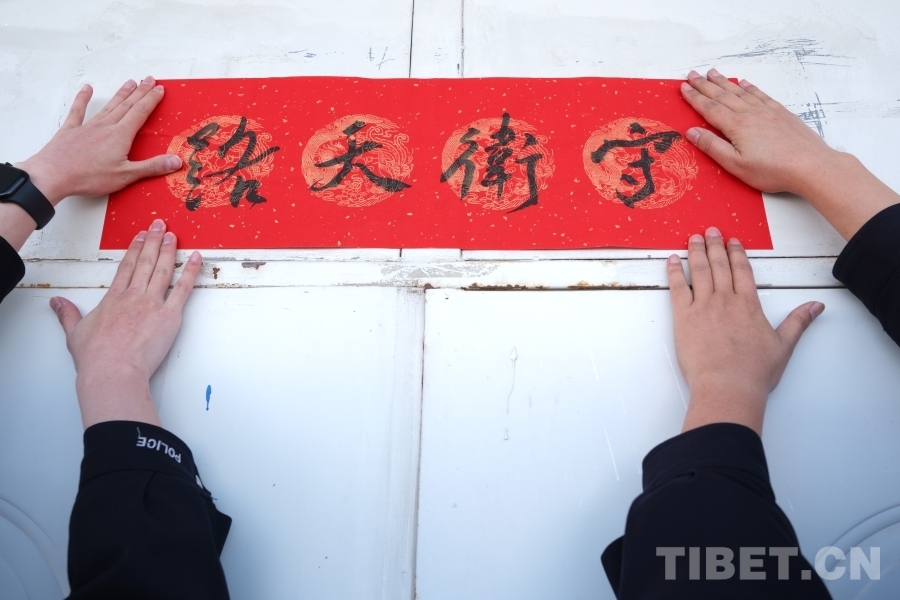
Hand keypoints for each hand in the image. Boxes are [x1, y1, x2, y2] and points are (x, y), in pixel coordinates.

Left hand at [14, 77, 180, 204]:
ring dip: (121, 94)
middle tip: (149, 80)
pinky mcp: (71, 131)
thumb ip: (151, 167)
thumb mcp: (126, 175)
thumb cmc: (89, 177)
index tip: (159, 90)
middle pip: (127, 106)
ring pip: (109, 106)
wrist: (53, 175)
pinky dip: (83, 98)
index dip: (151, 100)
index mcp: (120, 136)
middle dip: (140, 92)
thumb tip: (176, 160)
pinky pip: (78, 111)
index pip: (140, 113)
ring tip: (130, 82)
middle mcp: (106, 126)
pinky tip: (87, 89)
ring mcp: (87, 127)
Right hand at [50, 219, 200, 428]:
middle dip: (153, 241)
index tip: (139, 236)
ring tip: (173, 235)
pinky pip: (183, 289)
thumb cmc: (95, 357)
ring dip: (168, 250)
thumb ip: (67, 314)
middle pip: (144, 262)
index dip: (134, 249)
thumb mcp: (74, 333)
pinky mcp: (168, 316)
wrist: (112, 371)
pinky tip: (195, 259)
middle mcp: (133, 296)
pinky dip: (190, 272)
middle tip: (159, 225)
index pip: (125, 267)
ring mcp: (151, 304)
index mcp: (113, 299)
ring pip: (162, 270)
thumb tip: (57, 303)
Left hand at [667, 227, 823, 434]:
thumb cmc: (754, 371)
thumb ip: (799, 321)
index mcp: (749, 305)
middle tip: (710, 231)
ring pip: (699, 271)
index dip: (737, 253)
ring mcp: (703, 306)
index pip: (743, 271)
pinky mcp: (683, 317)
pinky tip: (672, 260)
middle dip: (715, 245)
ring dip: (696, 252)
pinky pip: (677, 288)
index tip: (733, 241)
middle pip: (719, 265)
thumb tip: (817, 306)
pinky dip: (674, 272)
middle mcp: (726, 300)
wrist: (727, 385)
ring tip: (693, 238)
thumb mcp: (784, 345)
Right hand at [680, 68, 835, 194]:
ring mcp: (766, 111)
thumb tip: (692, 132)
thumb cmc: (772, 169)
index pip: (709, 108)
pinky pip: (760, 94)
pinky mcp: (780, 113)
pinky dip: (749, 87)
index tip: (684, 88)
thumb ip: (712, 146)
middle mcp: (750, 113)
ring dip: (724, 82)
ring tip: (712, 73)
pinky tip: (744, 83)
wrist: (810, 164)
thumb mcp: (735, 164)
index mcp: (736, 126)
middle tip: (692, 75)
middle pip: (722, 95)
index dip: (695, 98)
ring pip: (740, 91)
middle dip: (705, 85)